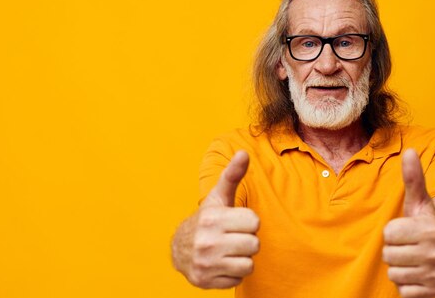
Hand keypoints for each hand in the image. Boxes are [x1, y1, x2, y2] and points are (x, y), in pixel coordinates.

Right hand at [173, 151, 259, 288]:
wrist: (180, 248)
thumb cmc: (208, 219)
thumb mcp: (218, 196)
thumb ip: (232, 175)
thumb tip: (244, 152)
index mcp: (212, 219)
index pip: (254, 222)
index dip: (249, 222)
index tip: (236, 221)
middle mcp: (207, 242)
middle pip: (254, 245)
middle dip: (248, 240)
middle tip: (233, 237)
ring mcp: (206, 264)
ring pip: (249, 264)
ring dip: (242, 258)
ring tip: (229, 250)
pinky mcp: (206, 282)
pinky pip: (238, 279)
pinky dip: (233, 273)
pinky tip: (222, 263)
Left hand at [382, 149, 434, 297]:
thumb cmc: (430, 222)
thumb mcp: (420, 201)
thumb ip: (413, 177)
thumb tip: (408, 151)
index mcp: (431, 229)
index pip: (388, 233)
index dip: (393, 231)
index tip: (407, 229)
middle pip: (388, 255)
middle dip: (395, 250)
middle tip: (410, 245)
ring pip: (393, 274)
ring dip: (400, 267)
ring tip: (414, 258)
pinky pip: (403, 291)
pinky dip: (407, 284)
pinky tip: (419, 272)